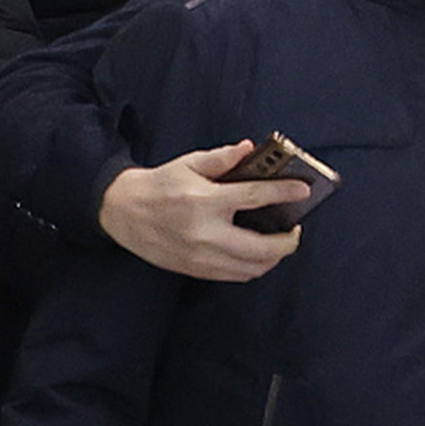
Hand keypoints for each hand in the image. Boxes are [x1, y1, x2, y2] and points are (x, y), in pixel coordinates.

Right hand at [99, 142, 305, 281]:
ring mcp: (200, 255)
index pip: (256, 197)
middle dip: (287, 241)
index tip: (303, 191)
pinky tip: (258, 255)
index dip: (284, 193)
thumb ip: (222, 158)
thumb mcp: (188, 163)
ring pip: (251, 268)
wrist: (121, 211)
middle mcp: (205, 232)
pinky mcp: (195, 269)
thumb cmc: (158, 185)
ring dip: (273, 258)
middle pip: (261, 247)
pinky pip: (234, 276)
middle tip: (295, 230)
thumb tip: (250, 149)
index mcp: (205, 200)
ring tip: (279, 243)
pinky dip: (252, 268)